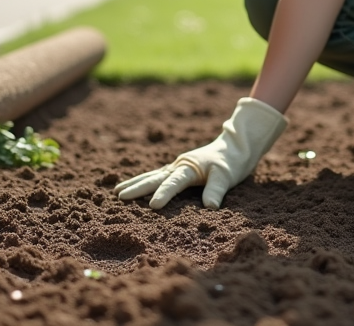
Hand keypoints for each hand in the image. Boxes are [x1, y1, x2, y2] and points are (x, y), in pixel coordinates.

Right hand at [115, 97, 286, 209]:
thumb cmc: (232, 162)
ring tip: (117, 191)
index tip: (152, 206)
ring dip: (136, 183)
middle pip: (155, 177)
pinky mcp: (179, 170)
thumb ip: (217, 190)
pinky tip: (136, 186)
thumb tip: (210, 207)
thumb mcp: (227, 176)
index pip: (174, 182)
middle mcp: (179, 166)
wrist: (236, 146)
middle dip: (137, 187)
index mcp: (189, 167)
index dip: (164, 194)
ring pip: (152, 175)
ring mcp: (177, 167)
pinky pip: (158, 176)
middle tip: (119, 196)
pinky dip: (145, 181)